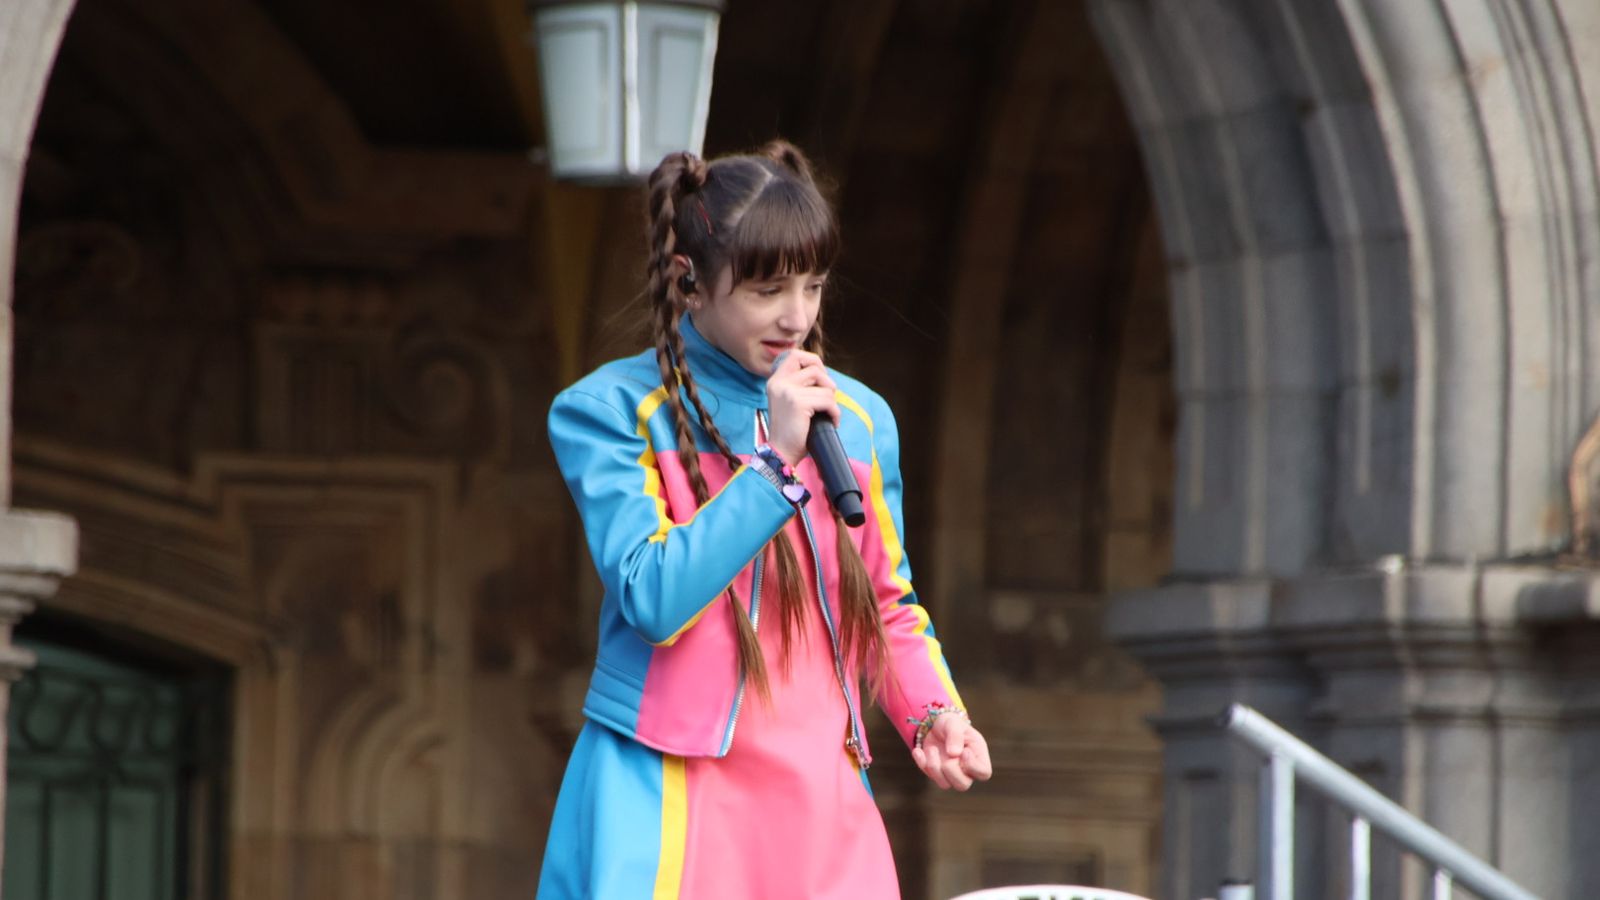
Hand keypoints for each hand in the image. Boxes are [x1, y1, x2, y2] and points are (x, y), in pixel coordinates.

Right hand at [765, 349, 838, 463]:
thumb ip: (800, 385)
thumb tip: (823, 373)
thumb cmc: (790, 430)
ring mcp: (787, 391)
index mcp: (775, 381)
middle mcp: (779, 383)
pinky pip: (828, 401)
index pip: (795, 355)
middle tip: (828, 397)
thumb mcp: (790, 401)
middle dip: (827, 381)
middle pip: (814, 367)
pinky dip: (834, 413)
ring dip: (832, 401)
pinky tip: (831, 422)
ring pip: (825, 386)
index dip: (812, 361)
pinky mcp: (798, 403)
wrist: (781, 453)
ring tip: (828, 413)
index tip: (820, 377)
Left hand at [911, 714, 992, 790]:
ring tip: (932, 748)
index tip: (964, 751)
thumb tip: (954, 754)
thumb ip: (955, 736)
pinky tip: (918, 751)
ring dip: (935, 766)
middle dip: (951, 770)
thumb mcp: (954, 723)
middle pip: (963, 785)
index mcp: (978, 756)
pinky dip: (922, 764)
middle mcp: (966, 769)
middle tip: (947, 754)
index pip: (984, 773)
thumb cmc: (951, 724)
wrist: (936, 724)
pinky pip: (929, 776)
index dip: (973, 766)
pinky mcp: (936, 773)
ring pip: (945, 785)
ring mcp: (951, 773)